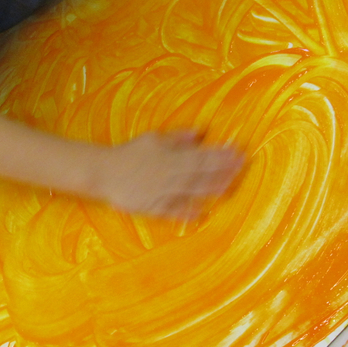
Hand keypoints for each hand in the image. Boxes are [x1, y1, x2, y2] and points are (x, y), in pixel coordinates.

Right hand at [90, 131, 242, 218]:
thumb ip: (178, 137)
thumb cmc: (130, 153)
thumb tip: (200, 132)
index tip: (239, 152)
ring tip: (231, 187)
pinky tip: (203, 214)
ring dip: (212, 189)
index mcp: (170, 157)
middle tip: (243, 168)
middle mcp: (170, 175)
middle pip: (201, 173)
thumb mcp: (153, 138)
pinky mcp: (154, 207)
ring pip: (192, 191)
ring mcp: (163, 192)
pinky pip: (174, 211)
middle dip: (223, 170)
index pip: (201, 155)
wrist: (104, 172)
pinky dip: (188, 212)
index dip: (221, 155)